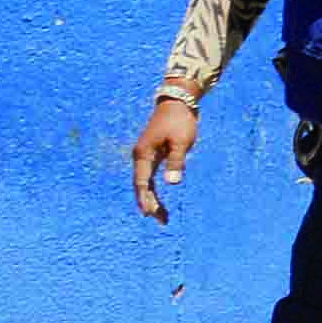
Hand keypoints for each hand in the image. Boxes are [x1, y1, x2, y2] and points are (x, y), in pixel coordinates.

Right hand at [129, 94, 199, 218]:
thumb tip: (172, 183)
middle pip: (141, 186)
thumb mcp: (181, 142)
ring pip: (145, 183)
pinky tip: (159, 202)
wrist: (178, 102)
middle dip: (149, 204)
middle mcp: (140, 156)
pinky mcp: (152, 155)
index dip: (146, 199)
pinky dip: (154, 190)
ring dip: (152, 199)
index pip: (142, 182)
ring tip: (162, 218)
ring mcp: (145, 156)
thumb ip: (176, 162)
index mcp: (144, 154)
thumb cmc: (180, 121)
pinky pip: (150, 178)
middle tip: (161, 220)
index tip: (151, 214)